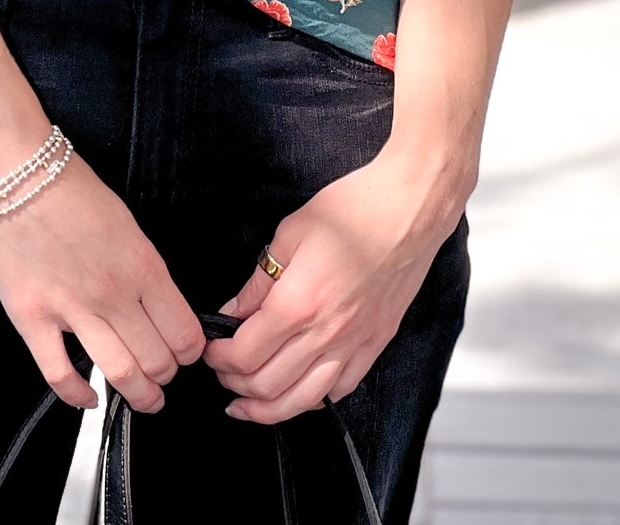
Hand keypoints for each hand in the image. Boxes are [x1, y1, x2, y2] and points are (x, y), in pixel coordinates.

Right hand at [0, 146, 206, 414]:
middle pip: (157, 360)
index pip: (184, 332)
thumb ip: (144, 267)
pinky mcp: (31, 319)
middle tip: (165, 375)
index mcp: (143, 265)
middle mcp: (113, 293)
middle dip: (167, 375)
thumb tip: (158, 305)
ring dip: (139, 395)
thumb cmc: (71, 187)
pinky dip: (79, 397)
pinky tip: (89, 398)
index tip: (186, 352)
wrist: (15, 170)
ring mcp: (71, 309)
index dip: (190, 350)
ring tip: (145, 399)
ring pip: (120, 374)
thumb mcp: (126, 222)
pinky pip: (60, 375)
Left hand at [201, 146, 466, 424]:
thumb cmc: (353, 209)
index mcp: (298, 302)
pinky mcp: (376, 344)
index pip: (245, 354)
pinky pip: (341, 389)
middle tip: (222, 372)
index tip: (210, 348)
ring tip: (248, 405)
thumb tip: (234, 313)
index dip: (219, 358)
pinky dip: (314, 399)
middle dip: (235, 384)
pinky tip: (299, 392)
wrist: (410, 209)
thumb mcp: (291, 232)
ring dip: (269, 409)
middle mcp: (326, 333)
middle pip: (268, 385)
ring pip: (304, 401)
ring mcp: (355, 344)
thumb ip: (259, 280)